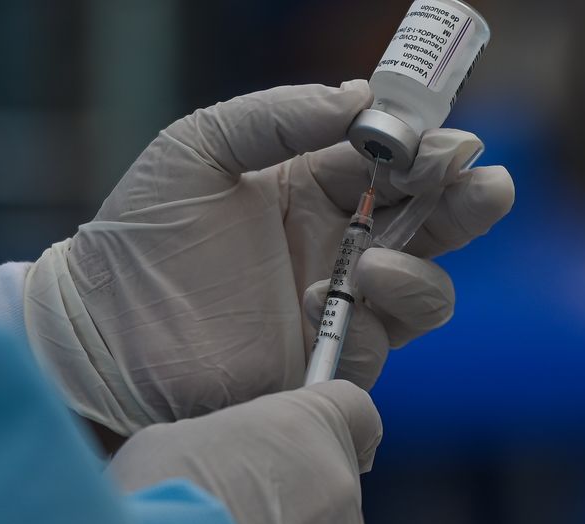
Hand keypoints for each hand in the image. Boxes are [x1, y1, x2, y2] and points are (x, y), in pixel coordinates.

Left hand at [23, 81, 513, 433]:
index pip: (397, 162)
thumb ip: (276, 117)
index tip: (445, 142)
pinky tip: (315, 304)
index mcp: (314, 186)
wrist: (98, 326)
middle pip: (433, 225)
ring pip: (425, 295)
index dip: (431, 150)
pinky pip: (375, 348)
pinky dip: (365, 327)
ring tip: (373, 265)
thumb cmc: (141, 231)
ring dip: (419, 275)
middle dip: (469, 205)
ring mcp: (334, 308)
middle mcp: (337, 245)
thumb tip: (359, 96)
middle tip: (486, 190)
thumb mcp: (198, 147)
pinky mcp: (319, 365)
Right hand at [108, 379, 382, 523]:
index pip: (353, 409)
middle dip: (286, 510)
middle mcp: (341, 488)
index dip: (328, 428)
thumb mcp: (171, 443)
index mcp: (308, 427)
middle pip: (327, 494)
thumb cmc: (162, 503)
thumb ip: (216, 449)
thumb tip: (212, 468)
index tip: (307, 443)